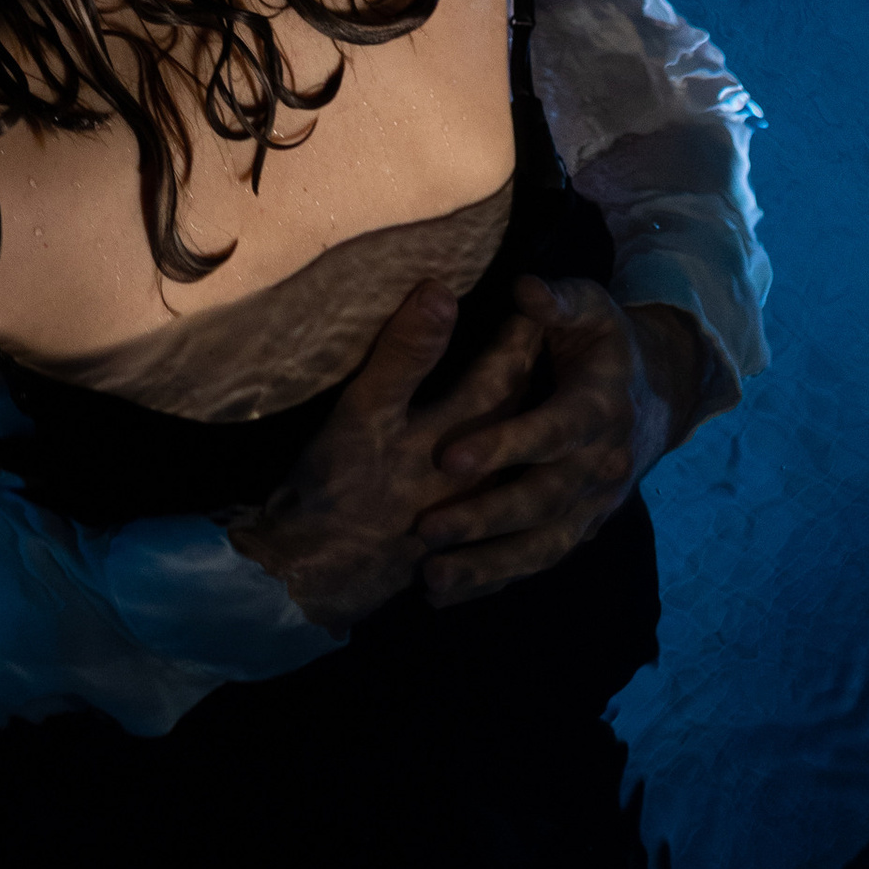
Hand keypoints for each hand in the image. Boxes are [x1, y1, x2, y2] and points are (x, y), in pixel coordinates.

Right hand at [229, 279, 546, 633]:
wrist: (314, 575)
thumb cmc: (338, 484)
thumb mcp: (365, 411)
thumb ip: (405, 354)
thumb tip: (442, 293)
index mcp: (456, 436)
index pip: (501, 375)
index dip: (518, 336)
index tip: (536, 303)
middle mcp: (476, 477)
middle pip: (513, 422)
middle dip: (530, 382)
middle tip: (554, 344)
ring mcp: (469, 517)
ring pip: (514, 468)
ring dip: (531, 439)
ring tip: (546, 406)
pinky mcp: (457, 550)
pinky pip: (502, 523)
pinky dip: (516, 498)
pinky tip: (524, 485)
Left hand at [412, 275, 704, 608]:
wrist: (657, 394)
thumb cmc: (603, 342)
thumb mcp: (588, 308)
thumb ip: (557, 302)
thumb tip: (525, 289)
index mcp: (598, 407)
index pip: (551, 432)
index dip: (503, 445)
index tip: (448, 457)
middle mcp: (600, 464)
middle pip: (542, 499)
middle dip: (484, 517)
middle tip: (426, 529)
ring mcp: (593, 505)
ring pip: (540, 545)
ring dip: (487, 563)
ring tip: (429, 577)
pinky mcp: (580, 529)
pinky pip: (538, 562)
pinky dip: (494, 580)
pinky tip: (443, 596)